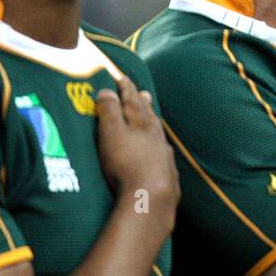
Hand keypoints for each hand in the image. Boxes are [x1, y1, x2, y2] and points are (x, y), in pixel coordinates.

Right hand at [95, 77, 179, 222]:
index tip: (123, 78)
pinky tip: (161, 152)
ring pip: (158, 134)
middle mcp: (155, 137)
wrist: (151, 196)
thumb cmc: (126, 163)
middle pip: (148, 116)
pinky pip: (163, 153)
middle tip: (144, 93)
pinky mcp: (167, 174)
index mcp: (141, 125)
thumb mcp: (112, 134)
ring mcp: (164, 155)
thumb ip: (109, 112)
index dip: (126, 89)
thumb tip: (108, 91)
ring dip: (153, 123)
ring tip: (152, 117)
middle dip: (143, 103)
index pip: (132, 101)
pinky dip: (159, 147)